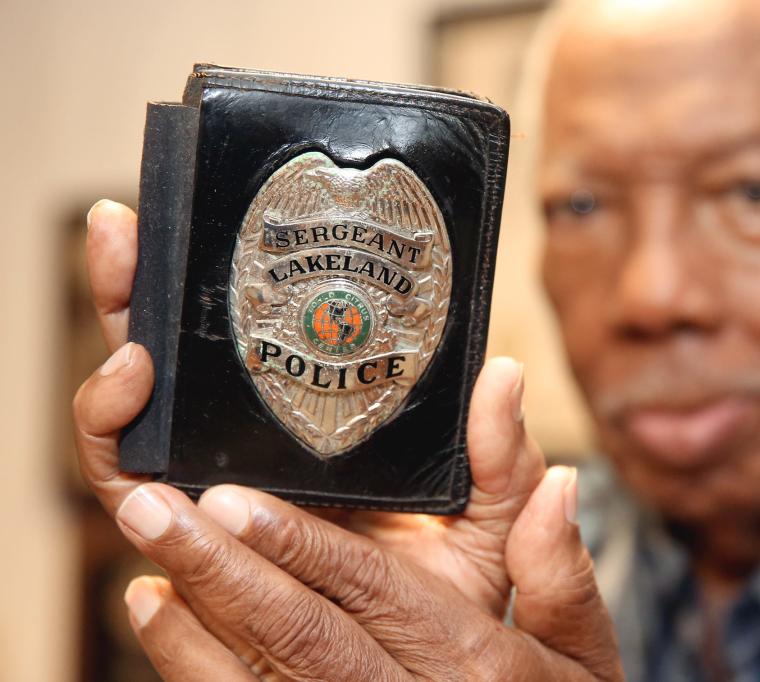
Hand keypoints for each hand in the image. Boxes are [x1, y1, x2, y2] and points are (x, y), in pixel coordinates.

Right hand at [75, 199, 543, 616]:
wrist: (415, 671)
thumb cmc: (450, 604)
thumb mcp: (485, 523)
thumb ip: (498, 460)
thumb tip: (506, 373)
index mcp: (312, 433)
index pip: (252, 348)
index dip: (224, 286)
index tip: (211, 216)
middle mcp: (249, 452)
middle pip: (179, 359)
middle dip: (142, 287)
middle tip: (129, 223)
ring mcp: (209, 491)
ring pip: (138, 408)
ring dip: (116, 340)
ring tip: (130, 293)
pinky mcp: (180, 542)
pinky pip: (125, 482)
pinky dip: (114, 431)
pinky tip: (133, 385)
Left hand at [117, 468, 621, 679]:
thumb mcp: (583, 653)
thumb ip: (560, 569)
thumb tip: (561, 479)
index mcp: (469, 661)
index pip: (370, 593)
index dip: (299, 546)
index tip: (231, 497)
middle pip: (298, 636)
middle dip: (219, 570)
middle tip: (152, 509)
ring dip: (189, 625)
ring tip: (141, 560)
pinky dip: (193, 668)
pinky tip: (156, 613)